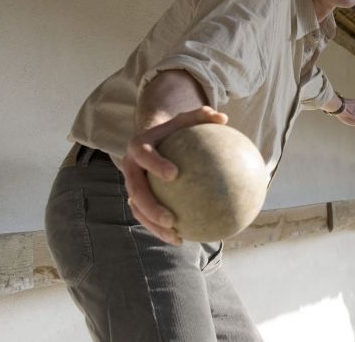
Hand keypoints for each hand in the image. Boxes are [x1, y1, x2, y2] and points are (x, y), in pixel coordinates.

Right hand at [120, 106, 227, 244]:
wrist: (152, 140)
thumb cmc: (175, 130)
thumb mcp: (186, 119)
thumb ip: (203, 116)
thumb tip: (224, 118)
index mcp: (138, 147)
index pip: (144, 155)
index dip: (155, 164)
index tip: (175, 174)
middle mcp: (129, 168)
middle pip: (135, 190)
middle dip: (151, 207)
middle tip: (171, 218)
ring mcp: (131, 185)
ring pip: (137, 209)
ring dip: (153, 225)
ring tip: (176, 236)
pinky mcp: (136, 198)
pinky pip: (146, 217)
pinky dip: (160, 229)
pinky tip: (181, 238)